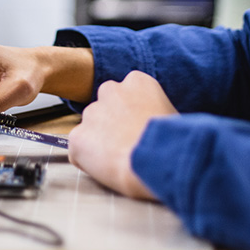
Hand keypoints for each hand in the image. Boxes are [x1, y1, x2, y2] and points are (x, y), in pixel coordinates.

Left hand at [67, 71, 177, 199]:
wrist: (157, 161)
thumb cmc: (172, 142)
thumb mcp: (172, 115)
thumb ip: (153, 111)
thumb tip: (152, 123)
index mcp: (137, 81)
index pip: (126, 93)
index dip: (131, 113)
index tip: (138, 127)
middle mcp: (110, 90)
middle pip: (104, 105)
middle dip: (111, 122)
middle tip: (126, 143)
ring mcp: (91, 113)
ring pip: (90, 128)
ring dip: (99, 142)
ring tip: (119, 159)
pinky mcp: (77, 137)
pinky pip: (78, 150)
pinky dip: (87, 161)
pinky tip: (107, 168)